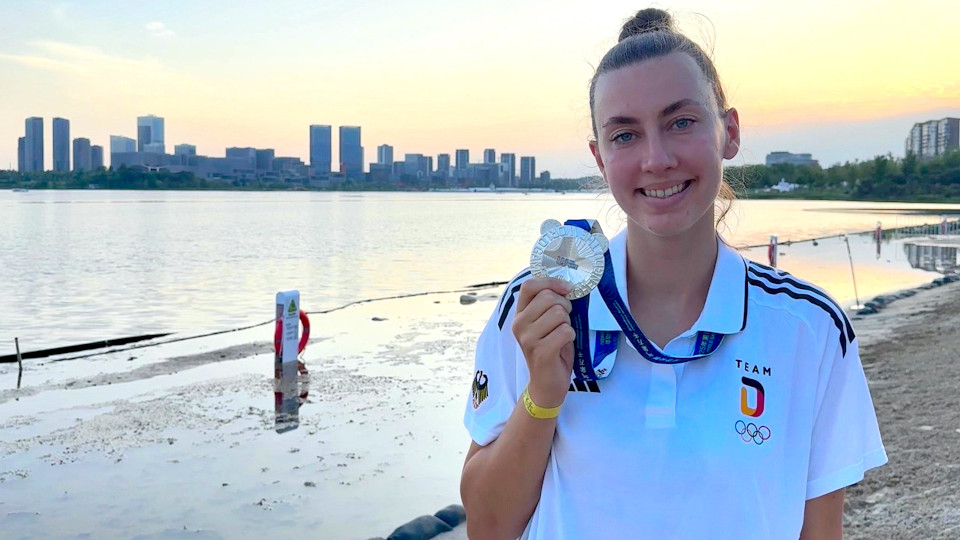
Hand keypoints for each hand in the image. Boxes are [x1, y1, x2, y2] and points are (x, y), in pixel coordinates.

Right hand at [511, 278, 575, 407]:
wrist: (547, 384)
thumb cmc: (551, 350)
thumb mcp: (546, 323)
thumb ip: (549, 305)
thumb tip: (567, 285)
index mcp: (519, 314)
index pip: (530, 285)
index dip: (551, 282)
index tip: (567, 288)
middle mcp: (519, 324)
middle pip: (548, 297)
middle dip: (565, 306)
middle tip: (565, 320)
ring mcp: (528, 339)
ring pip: (559, 314)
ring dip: (568, 323)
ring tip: (562, 335)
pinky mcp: (540, 352)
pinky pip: (565, 331)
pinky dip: (571, 336)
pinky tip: (564, 345)